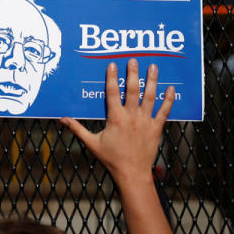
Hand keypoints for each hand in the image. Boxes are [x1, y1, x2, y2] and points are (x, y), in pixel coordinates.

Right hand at [60, 59, 173, 190]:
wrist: (132, 173)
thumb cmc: (112, 159)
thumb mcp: (92, 143)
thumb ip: (77, 129)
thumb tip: (62, 120)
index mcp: (115, 117)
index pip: (112, 92)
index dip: (112, 77)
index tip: (113, 64)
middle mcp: (132, 116)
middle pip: (133, 89)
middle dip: (133, 73)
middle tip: (134, 59)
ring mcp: (145, 121)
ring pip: (150, 96)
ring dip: (152, 80)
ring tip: (153, 66)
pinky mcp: (156, 128)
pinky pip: (164, 111)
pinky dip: (168, 99)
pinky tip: (171, 88)